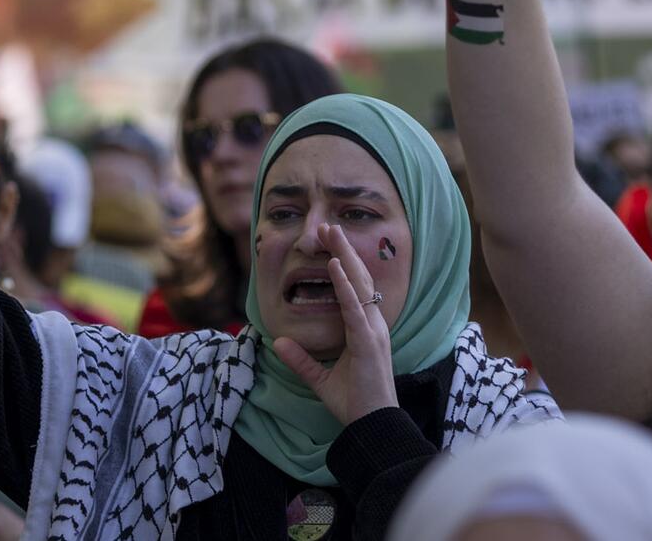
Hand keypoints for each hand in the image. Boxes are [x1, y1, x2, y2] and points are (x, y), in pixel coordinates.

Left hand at [271, 224, 398, 426]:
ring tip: (331, 232)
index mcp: (366, 330)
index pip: (355, 288)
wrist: (371, 426)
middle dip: (344, 249)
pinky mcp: (368, 341)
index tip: (329, 242)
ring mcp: (373, 331)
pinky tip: (335, 266)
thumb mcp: (319, 379)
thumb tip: (277, 341)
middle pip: (359, 278)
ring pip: (359, 284)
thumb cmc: (353, 403)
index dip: (344, 263)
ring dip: (345, 256)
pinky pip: (355, 308)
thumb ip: (300, 360)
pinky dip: (344, 285)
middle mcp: (373, 325)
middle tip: (328, 225)